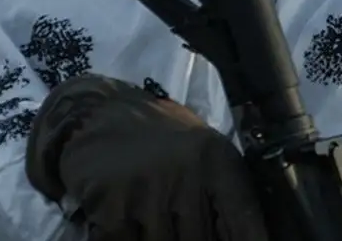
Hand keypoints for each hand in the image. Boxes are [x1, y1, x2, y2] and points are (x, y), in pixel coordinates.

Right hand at [26, 74, 268, 240]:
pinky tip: (128, 222)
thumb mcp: (202, 152)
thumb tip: (243, 236)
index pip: (243, 219)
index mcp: (217, 159)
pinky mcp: (111, 204)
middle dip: (193, 240)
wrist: (98, 113)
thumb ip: (222, 193)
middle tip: (179, 224)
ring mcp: (147, 190)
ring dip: (159, 240)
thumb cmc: (159, 137)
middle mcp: (187, 172)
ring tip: (152, 215)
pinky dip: (128, 240)